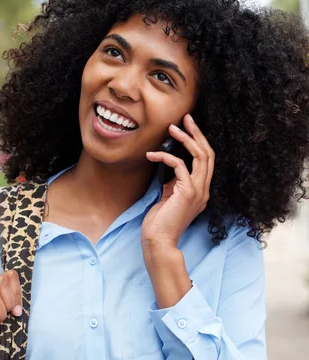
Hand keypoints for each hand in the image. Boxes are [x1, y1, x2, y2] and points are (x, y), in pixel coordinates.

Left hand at [141, 114, 214, 250]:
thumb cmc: (159, 222)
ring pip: (200, 156)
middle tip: (186, 117)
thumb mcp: (168, 198)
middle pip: (208, 154)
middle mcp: (204, 190)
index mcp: (201, 191)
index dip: (199, 141)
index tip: (188, 127)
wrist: (158, 241)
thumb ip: (173, 183)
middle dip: (197, 133)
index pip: (206, 160)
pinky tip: (151, 155)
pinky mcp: (187, 193)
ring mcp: (198, 191)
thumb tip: (170, 168)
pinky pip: (179, 165)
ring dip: (186, 139)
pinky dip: (165, 157)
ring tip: (172, 127)